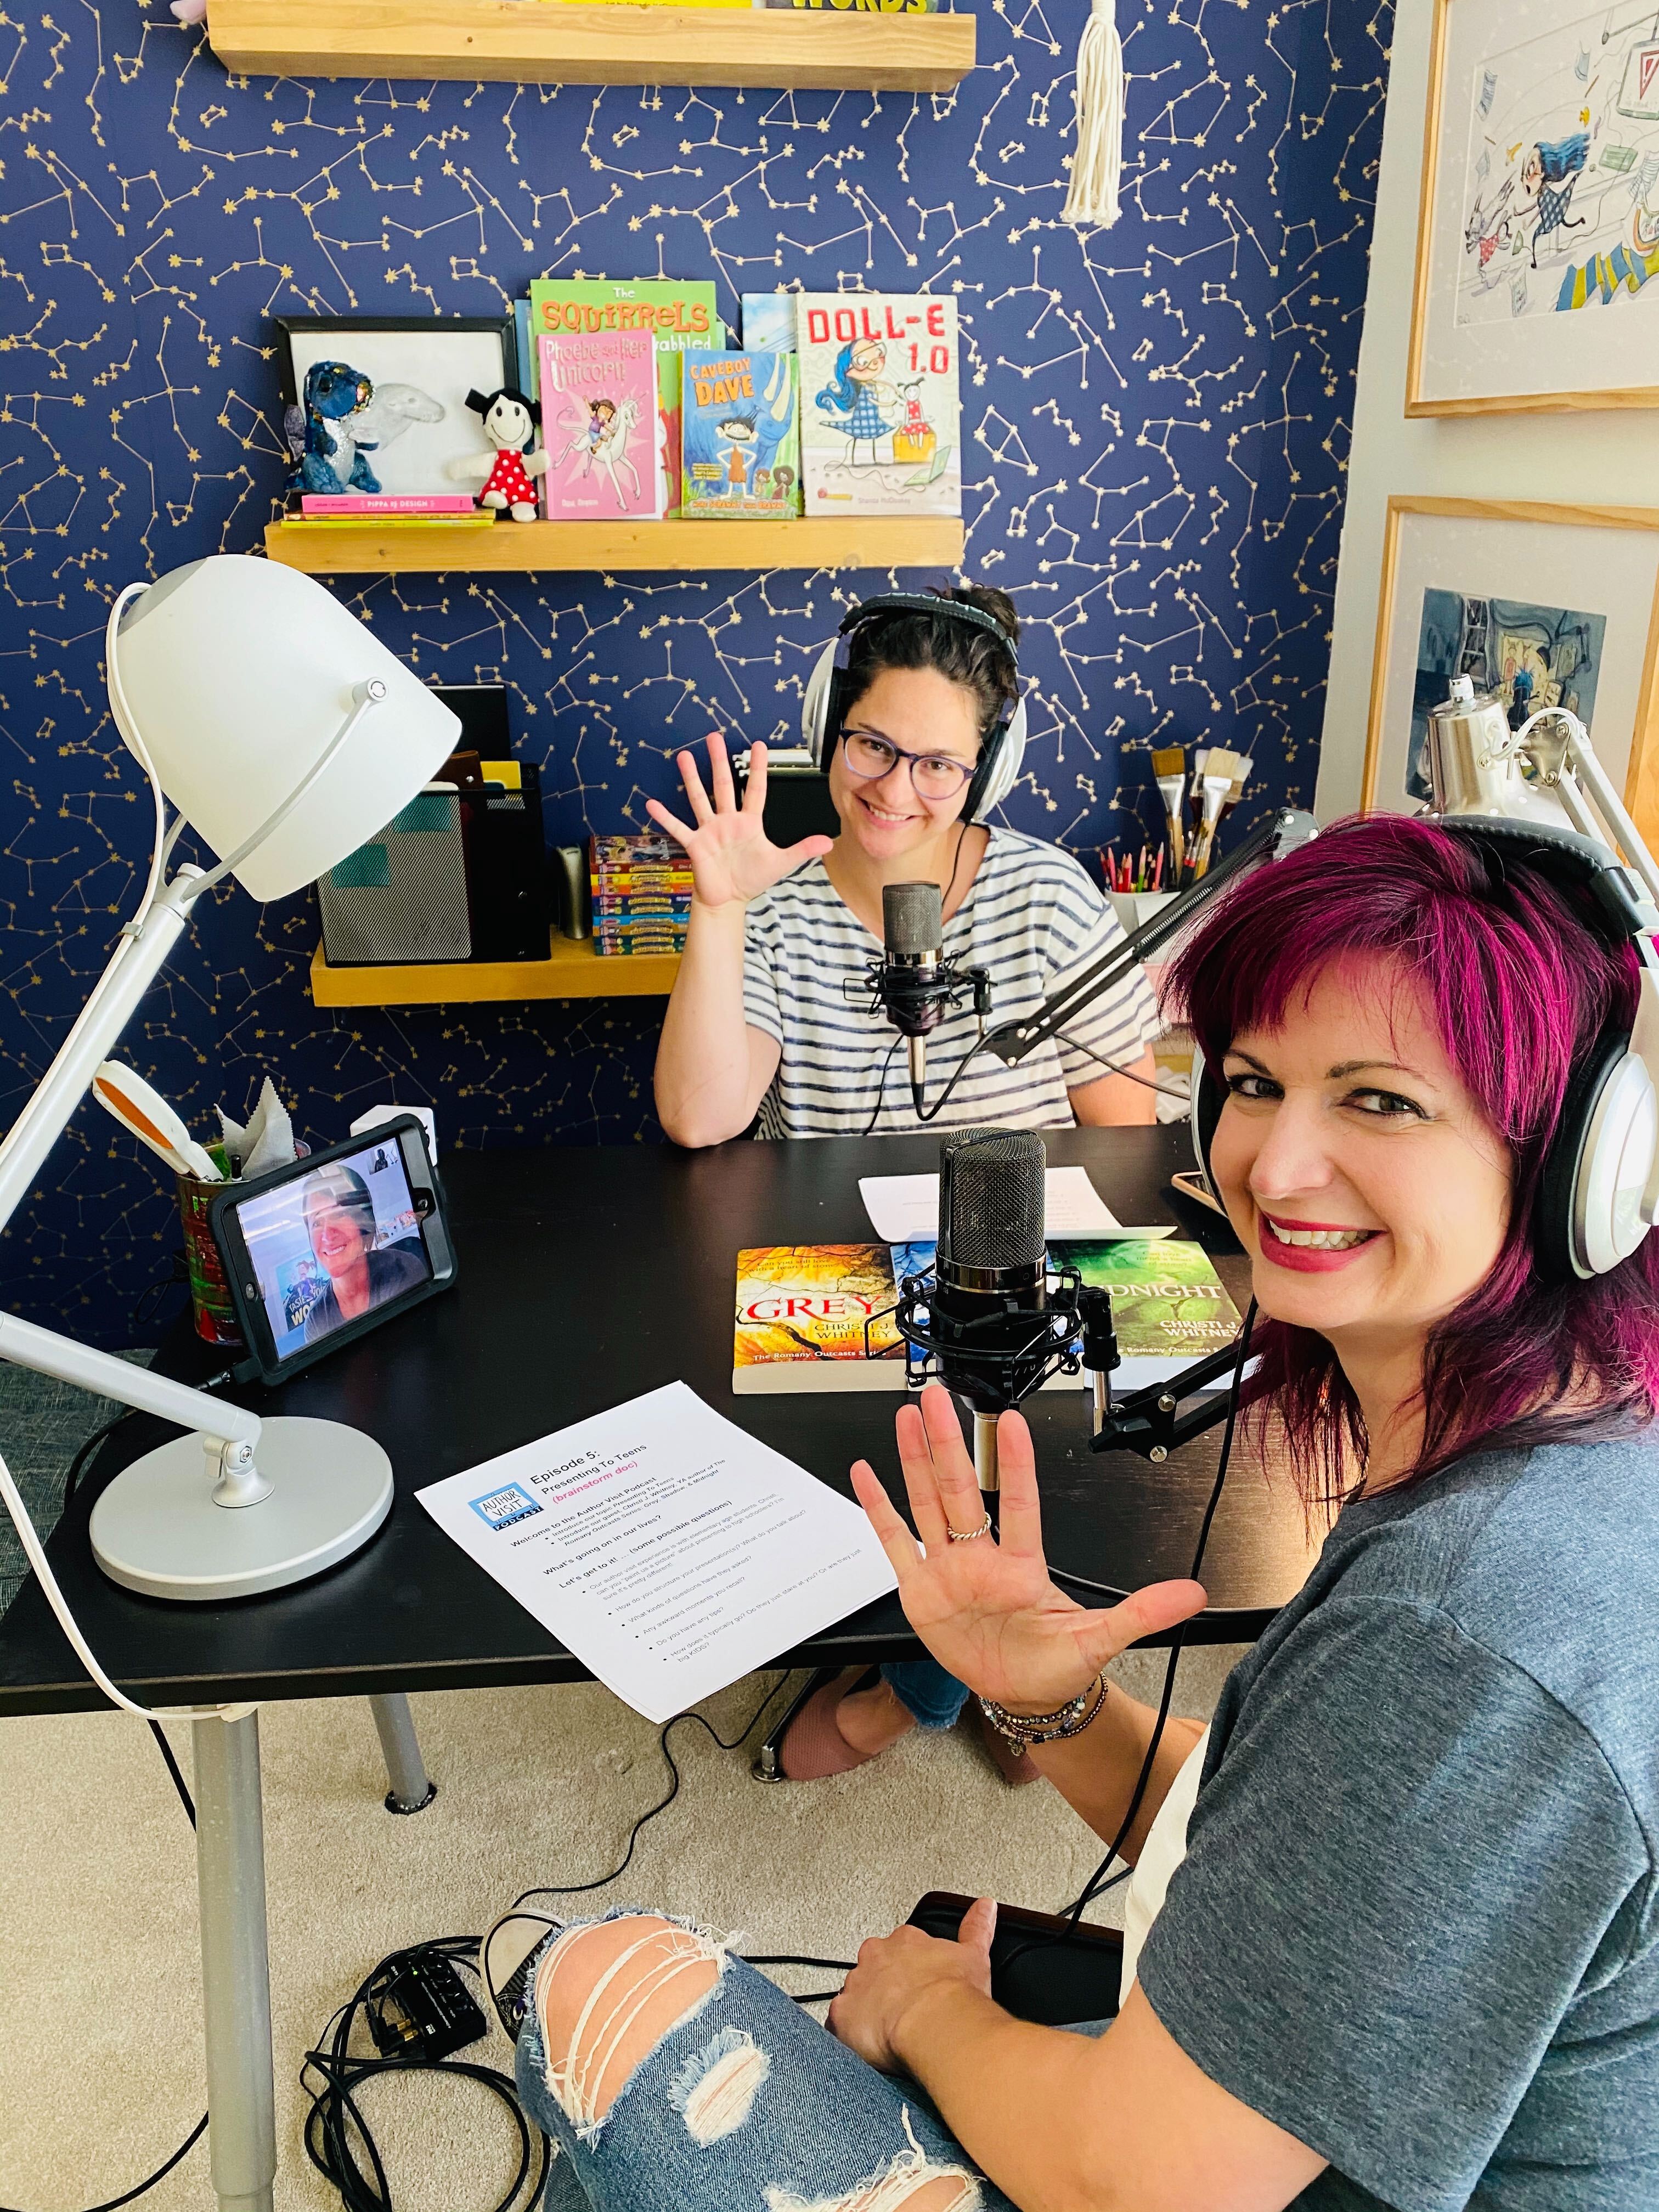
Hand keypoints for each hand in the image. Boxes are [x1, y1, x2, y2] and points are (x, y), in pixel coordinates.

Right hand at [644, 733, 832, 910]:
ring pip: (699, 799)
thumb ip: (802, 850)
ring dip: (691, 778)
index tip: (758, 745)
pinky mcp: (695, 845)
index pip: (755, 789)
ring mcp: (709, 830)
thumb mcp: (780, 863)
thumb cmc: (751, 879)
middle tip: (714, 737)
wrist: (728, 899)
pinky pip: (679, 828)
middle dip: (719, 761)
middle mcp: (727, 821)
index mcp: (749, 822)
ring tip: (683, 756)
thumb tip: (828, 843)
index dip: (758, 768)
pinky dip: (666, 817)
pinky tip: (652, 803)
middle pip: (723, 785)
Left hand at [828, 1897, 996, 2072]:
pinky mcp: (841, 2016)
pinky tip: (866, 2047)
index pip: (900, 1948)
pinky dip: (849, 2035)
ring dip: (866, 2010)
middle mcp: (875, 1957)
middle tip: (903, 2010)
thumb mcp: (974, 1954)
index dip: (909, 1970)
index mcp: (905, 1941)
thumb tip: (985, 1906)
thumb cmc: (954, 1994)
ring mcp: (855, 1985)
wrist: (935, 2023)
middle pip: (873, 1969)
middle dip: (884, 1986)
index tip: (918, 1985)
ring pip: (854, 1995)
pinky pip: (837, 2026)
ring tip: (887, 2032)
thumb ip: (977, 1926)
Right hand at [850, 1384, 1206, 1714]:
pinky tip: (868, 1474)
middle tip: (940, 1397)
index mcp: (1024, 1565)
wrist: (1024, 1696)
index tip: (1011, 1423)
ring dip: (916, 1461)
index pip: (1020, 1504)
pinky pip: (897, 1543)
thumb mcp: (1102, 1639)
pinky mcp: (922, 1591)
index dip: (1015, 1466)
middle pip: (962, 1490)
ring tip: (907, 1418)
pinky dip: (880, 1510)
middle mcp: (983, 1558)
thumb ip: (1142, 1612)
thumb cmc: (1058, 1664)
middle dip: (951, 1443)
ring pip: (928, 1504)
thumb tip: (1192, 1594)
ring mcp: (950, 1570)